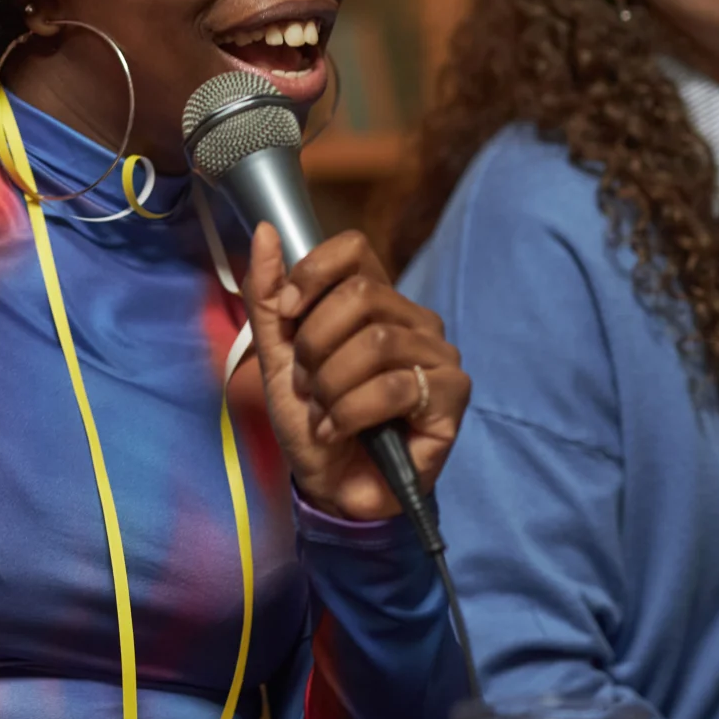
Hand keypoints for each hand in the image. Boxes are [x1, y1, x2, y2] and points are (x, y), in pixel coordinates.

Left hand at [243, 224, 468, 521]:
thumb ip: (270, 296)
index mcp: (376, 300)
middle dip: (315, 345)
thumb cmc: (312, 420)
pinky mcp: (451, 396)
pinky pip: (393, 387)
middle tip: (306, 385)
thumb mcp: (277, 355)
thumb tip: (267, 232)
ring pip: (375, 343)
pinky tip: (338, 431)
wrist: (331, 486)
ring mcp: (438, 356)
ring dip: (330, 386)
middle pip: (361, 295)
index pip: (354, 248)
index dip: (313, 274)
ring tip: (322, 414)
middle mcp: (414, 319)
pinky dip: (350, 413)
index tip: (287, 314)